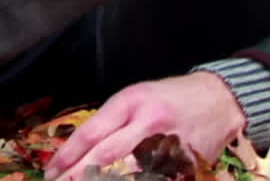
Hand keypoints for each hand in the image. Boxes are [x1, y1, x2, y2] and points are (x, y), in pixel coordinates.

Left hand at [44, 72, 245, 179]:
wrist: (217, 100)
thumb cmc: (169, 98)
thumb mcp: (137, 98)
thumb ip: (111, 122)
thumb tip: (79, 152)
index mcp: (133, 101)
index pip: (93, 131)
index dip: (68, 154)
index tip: (51, 172)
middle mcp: (148, 123)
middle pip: (106, 155)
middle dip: (78, 176)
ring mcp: (167, 147)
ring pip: (127, 174)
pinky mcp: (184, 168)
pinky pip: (154, 180)